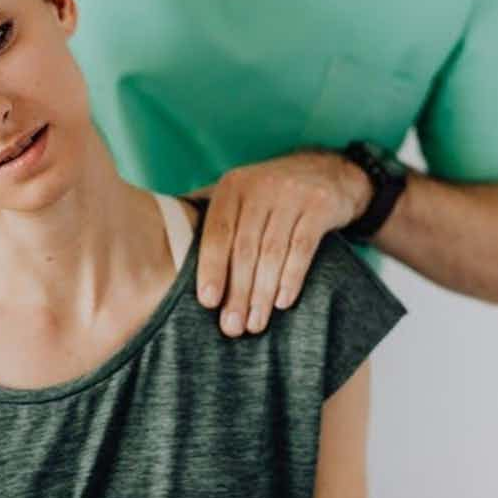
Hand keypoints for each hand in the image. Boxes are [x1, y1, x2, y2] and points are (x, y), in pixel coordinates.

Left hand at [193, 150, 373, 336]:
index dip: (211, 268)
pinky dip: (291, 278)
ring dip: (262, 293)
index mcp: (233, 186)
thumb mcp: (241, 193)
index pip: (217, 232)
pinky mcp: (320, 206)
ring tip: (255, 323)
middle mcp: (260, 186)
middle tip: (232, 326)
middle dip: (237, 291)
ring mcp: (292, 195)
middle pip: (245, 248)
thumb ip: (212, 215)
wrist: (329, 171)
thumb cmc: (272, 194)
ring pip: (272, 252)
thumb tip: (168, 243)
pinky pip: (302, 249)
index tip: (208, 302)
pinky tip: (283, 302)